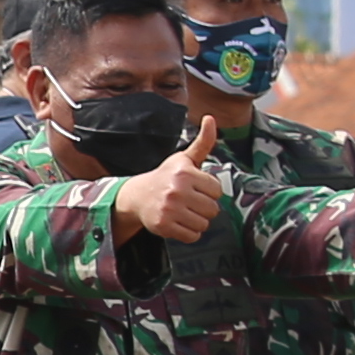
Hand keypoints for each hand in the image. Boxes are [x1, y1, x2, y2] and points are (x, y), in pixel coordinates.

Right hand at [117, 123, 227, 247]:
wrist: (136, 196)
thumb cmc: (166, 177)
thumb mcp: (183, 159)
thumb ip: (203, 142)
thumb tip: (210, 118)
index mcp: (185, 172)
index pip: (217, 191)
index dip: (208, 191)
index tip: (195, 189)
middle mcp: (176, 190)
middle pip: (213, 209)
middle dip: (204, 208)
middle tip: (189, 202)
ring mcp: (169, 209)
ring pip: (204, 224)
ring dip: (196, 221)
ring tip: (183, 212)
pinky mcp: (163, 226)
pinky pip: (192, 236)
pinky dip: (188, 233)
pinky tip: (178, 222)